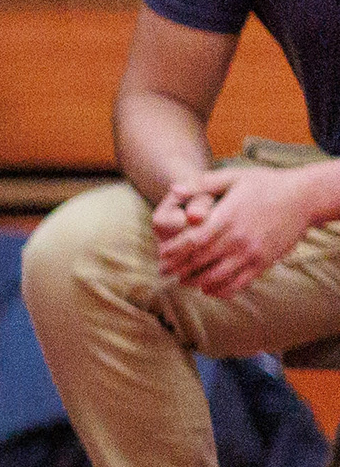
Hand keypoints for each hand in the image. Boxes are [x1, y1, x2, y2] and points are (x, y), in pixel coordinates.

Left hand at [154, 162, 330, 295]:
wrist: (304, 197)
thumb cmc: (265, 184)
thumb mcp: (234, 176)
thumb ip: (202, 183)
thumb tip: (174, 188)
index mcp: (228, 218)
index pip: (192, 241)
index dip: (173, 252)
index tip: (162, 256)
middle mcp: (238, 239)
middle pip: (199, 261)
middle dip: (178, 269)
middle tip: (164, 272)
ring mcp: (252, 253)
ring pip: (215, 277)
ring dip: (195, 282)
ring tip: (184, 281)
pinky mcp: (263, 263)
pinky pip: (237, 284)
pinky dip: (220, 290)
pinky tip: (209, 288)